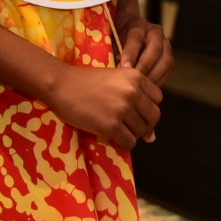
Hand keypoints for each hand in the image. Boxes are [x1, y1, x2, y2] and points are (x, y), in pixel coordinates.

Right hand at [46, 64, 162, 149]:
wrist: (62, 85)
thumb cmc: (86, 81)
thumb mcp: (115, 82)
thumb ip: (136, 102)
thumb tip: (153, 137)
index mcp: (135, 76)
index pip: (158, 98)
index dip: (148, 106)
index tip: (135, 109)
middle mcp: (132, 92)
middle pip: (154, 117)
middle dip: (145, 124)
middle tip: (130, 125)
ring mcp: (122, 109)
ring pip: (142, 132)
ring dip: (132, 134)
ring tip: (117, 128)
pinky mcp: (111, 125)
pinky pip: (129, 142)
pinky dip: (123, 143)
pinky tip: (112, 136)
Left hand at [114, 7, 173, 85]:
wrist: (129, 33)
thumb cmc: (118, 40)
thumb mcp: (113, 42)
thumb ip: (113, 53)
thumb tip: (114, 71)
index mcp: (137, 25)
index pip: (135, 38)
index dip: (130, 54)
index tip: (125, 67)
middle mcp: (154, 32)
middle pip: (155, 48)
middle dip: (145, 66)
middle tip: (136, 80)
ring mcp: (165, 43)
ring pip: (166, 59)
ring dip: (155, 75)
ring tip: (143, 87)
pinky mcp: (169, 55)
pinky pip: (169, 69)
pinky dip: (160, 79)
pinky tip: (149, 87)